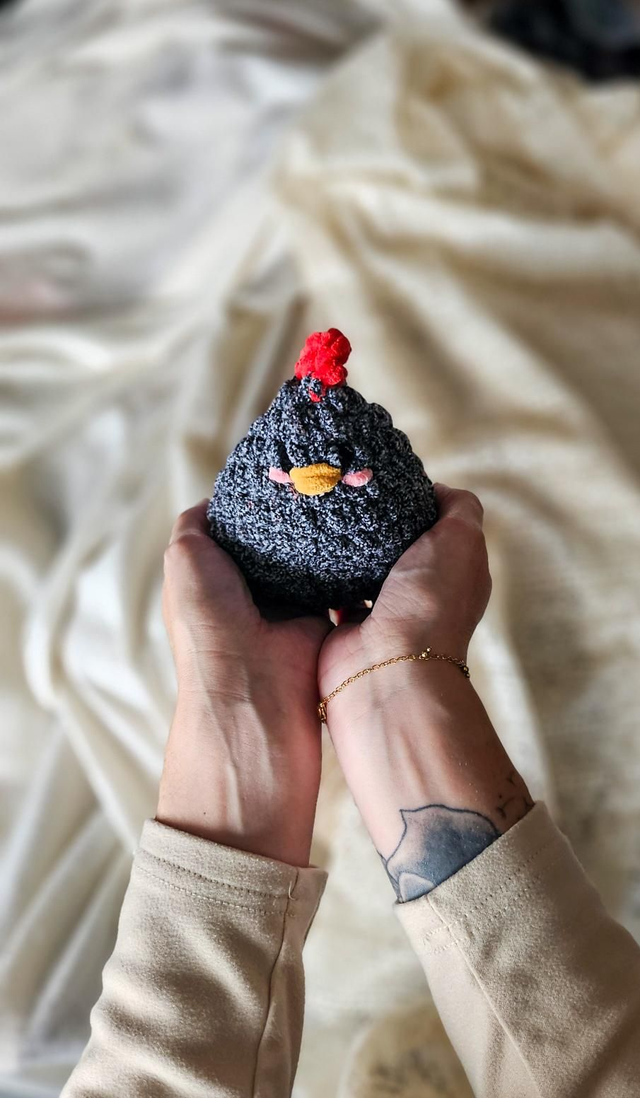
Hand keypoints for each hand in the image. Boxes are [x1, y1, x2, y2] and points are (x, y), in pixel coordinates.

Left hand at [156, 500, 329, 866]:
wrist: (253, 695)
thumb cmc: (209, 627)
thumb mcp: (184, 562)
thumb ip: (196, 525)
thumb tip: (216, 499)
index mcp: (218, 577)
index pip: (244, 526)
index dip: (261, 497)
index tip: (287, 467)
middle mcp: (254, 589)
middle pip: (281, 537)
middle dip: (300, 511)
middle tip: (329, 474)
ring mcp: (290, 604)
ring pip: (313, 556)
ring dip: (327, 535)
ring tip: (351, 495)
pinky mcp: (324, 618)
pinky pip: (341, 581)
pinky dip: (351, 563)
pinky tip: (365, 532)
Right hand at [317, 483, 531, 888]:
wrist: (387, 670)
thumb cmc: (429, 604)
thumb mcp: (461, 539)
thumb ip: (460, 508)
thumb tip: (436, 490)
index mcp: (454, 574)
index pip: (436, 528)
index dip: (414, 502)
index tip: (384, 479)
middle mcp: (421, 595)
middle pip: (396, 547)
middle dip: (374, 523)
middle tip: (344, 492)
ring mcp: (383, 614)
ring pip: (361, 569)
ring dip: (345, 550)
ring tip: (320, 515)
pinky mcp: (347, 629)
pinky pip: (331, 594)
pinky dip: (320, 577)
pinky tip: (304, 550)